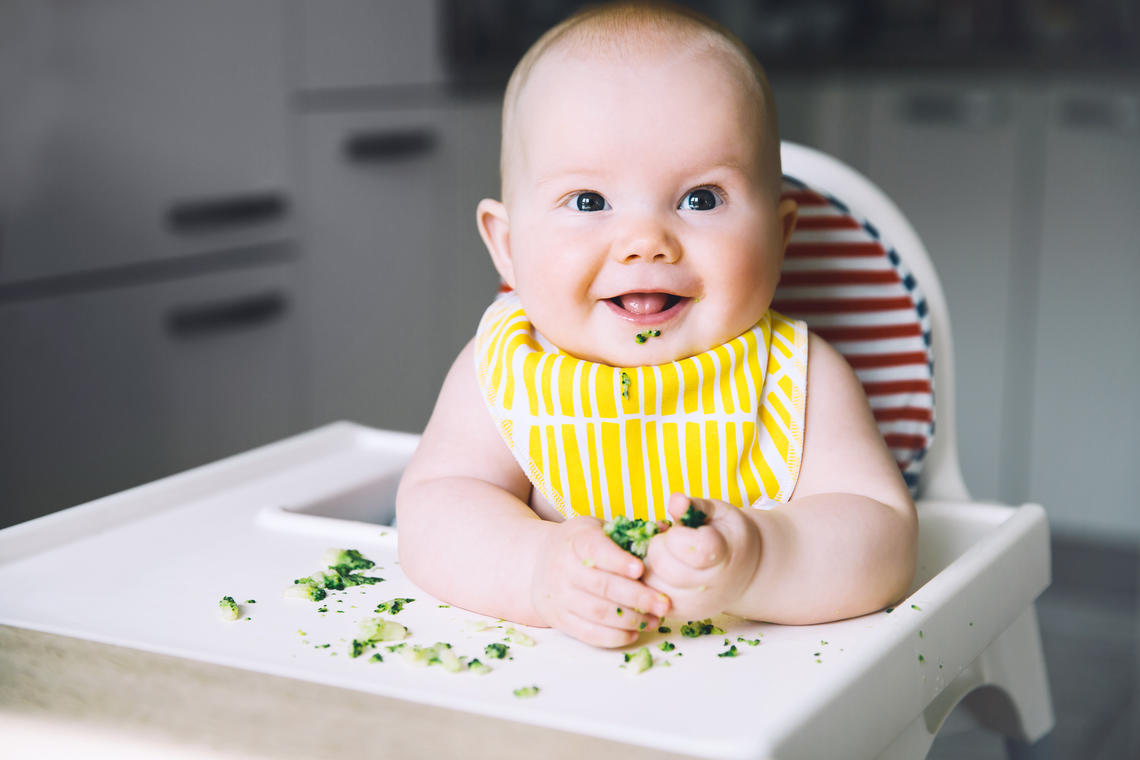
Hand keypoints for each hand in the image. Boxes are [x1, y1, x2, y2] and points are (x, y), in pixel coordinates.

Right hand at [531, 515, 670, 647]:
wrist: (537, 565)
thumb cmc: (578, 544)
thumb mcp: (596, 528)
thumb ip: (628, 531)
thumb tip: (665, 530)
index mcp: (575, 540)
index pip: (595, 549)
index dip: (617, 560)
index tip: (640, 569)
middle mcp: (563, 568)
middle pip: (602, 586)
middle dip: (637, 597)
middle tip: (664, 604)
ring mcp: (560, 597)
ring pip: (598, 612)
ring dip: (631, 620)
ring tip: (655, 620)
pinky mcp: (560, 619)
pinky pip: (588, 633)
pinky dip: (614, 636)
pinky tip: (635, 633)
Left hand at [642, 494, 761, 618]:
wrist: (745, 572)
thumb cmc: (727, 535)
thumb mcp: (718, 513)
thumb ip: (695, 505)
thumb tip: (675, 500)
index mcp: (724, 555)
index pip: (690, 548)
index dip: (676, 535)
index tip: (680, 530)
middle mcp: (711, 586)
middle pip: (663, 566)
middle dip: (657, 548)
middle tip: (668, 542)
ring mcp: (696, 605)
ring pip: (650, 584)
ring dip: (648, 566)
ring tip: (664, 556)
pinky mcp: (680, 615)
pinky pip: (649, 600)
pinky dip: (647, 583)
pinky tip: (659, 571)